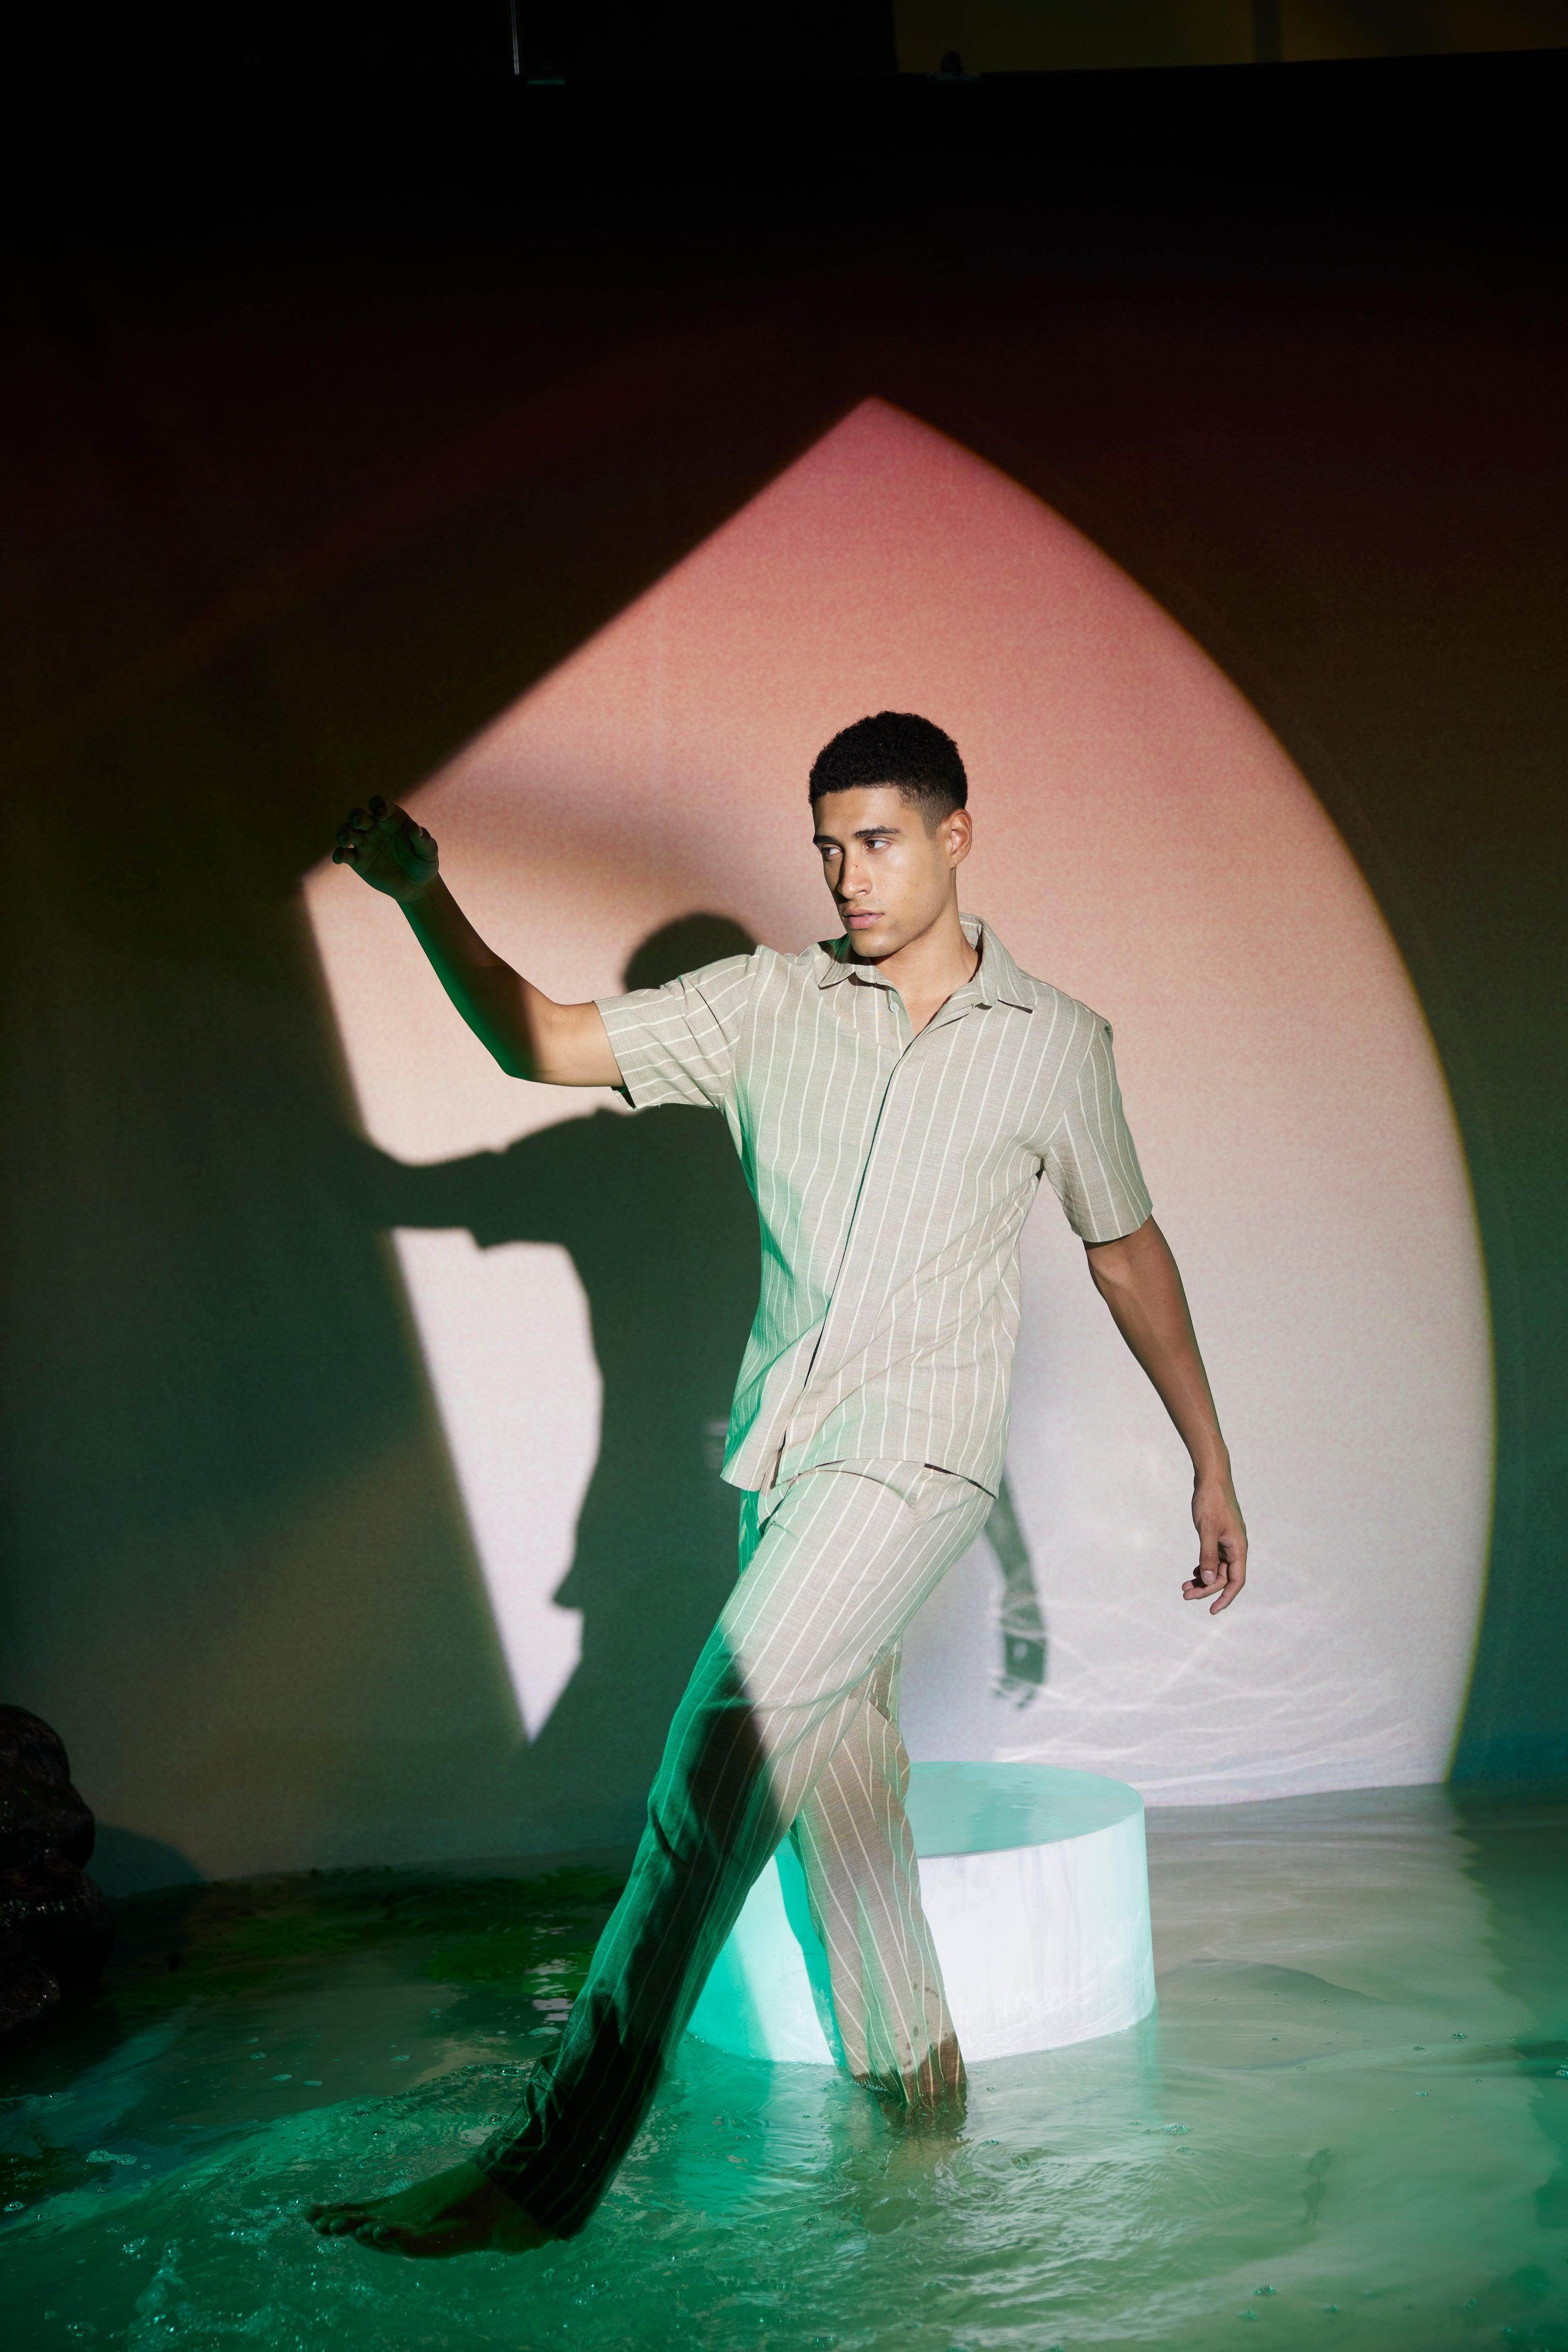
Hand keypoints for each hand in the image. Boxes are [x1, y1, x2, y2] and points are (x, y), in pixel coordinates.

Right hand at [331, 795, 438, 903]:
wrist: (416, 886)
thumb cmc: (424, 863)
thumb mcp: (428, 852)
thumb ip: (423, 840)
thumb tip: (416, 829)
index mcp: (391, 819)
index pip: (380, 805)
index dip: (378, 805)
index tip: (381, 814)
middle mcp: (375, 828)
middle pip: (359, 816)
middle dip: (357, 816)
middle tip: (359, 822)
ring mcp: (364, 843)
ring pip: (347, 832)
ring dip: (344, 833)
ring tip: (347, 840)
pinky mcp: (358, 861)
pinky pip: (344, 854)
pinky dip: (339, 854)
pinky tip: (339, 858)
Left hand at [1184, 1474, 1246, 1613]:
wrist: (1211, 1478)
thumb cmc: (1211, 1502)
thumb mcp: (1207, 1530)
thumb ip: (1207, 1556)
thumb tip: (1208, 1581)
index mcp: (1238, 1548)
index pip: (1235, 1581)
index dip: (1225, 1598)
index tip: (1212, 1611)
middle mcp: (1236, 1547)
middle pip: (1224, 1577)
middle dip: (1206, 1588)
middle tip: (1185, 1594)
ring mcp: (1228, 1541)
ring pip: (1217, 1568)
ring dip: (1203, 1579)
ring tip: (1185, 1586)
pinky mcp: (1220, 1536)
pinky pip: (1214, 1558)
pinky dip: (1204, 1567)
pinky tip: (1194, 1572)